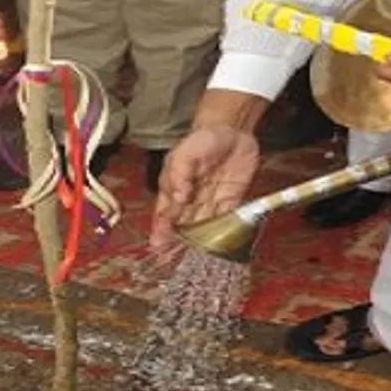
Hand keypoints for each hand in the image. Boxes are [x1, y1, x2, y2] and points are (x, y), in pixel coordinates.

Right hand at [150, 125, 258, 252]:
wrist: (232, 128)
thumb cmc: (204, 137)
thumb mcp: (185, 151)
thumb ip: (180, 173)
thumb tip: (178, 196)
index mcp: (175, 186)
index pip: (165, 213)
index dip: (161, 230)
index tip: (157, 246)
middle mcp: (191, 198)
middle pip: (182, 226)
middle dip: (176, 244)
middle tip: (170, 262)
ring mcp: (211, 201)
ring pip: (202, 228)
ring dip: (197, 244)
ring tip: (192, 261)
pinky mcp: (230, 201)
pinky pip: (224, 221)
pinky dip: (221, 234)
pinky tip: (216, 247)